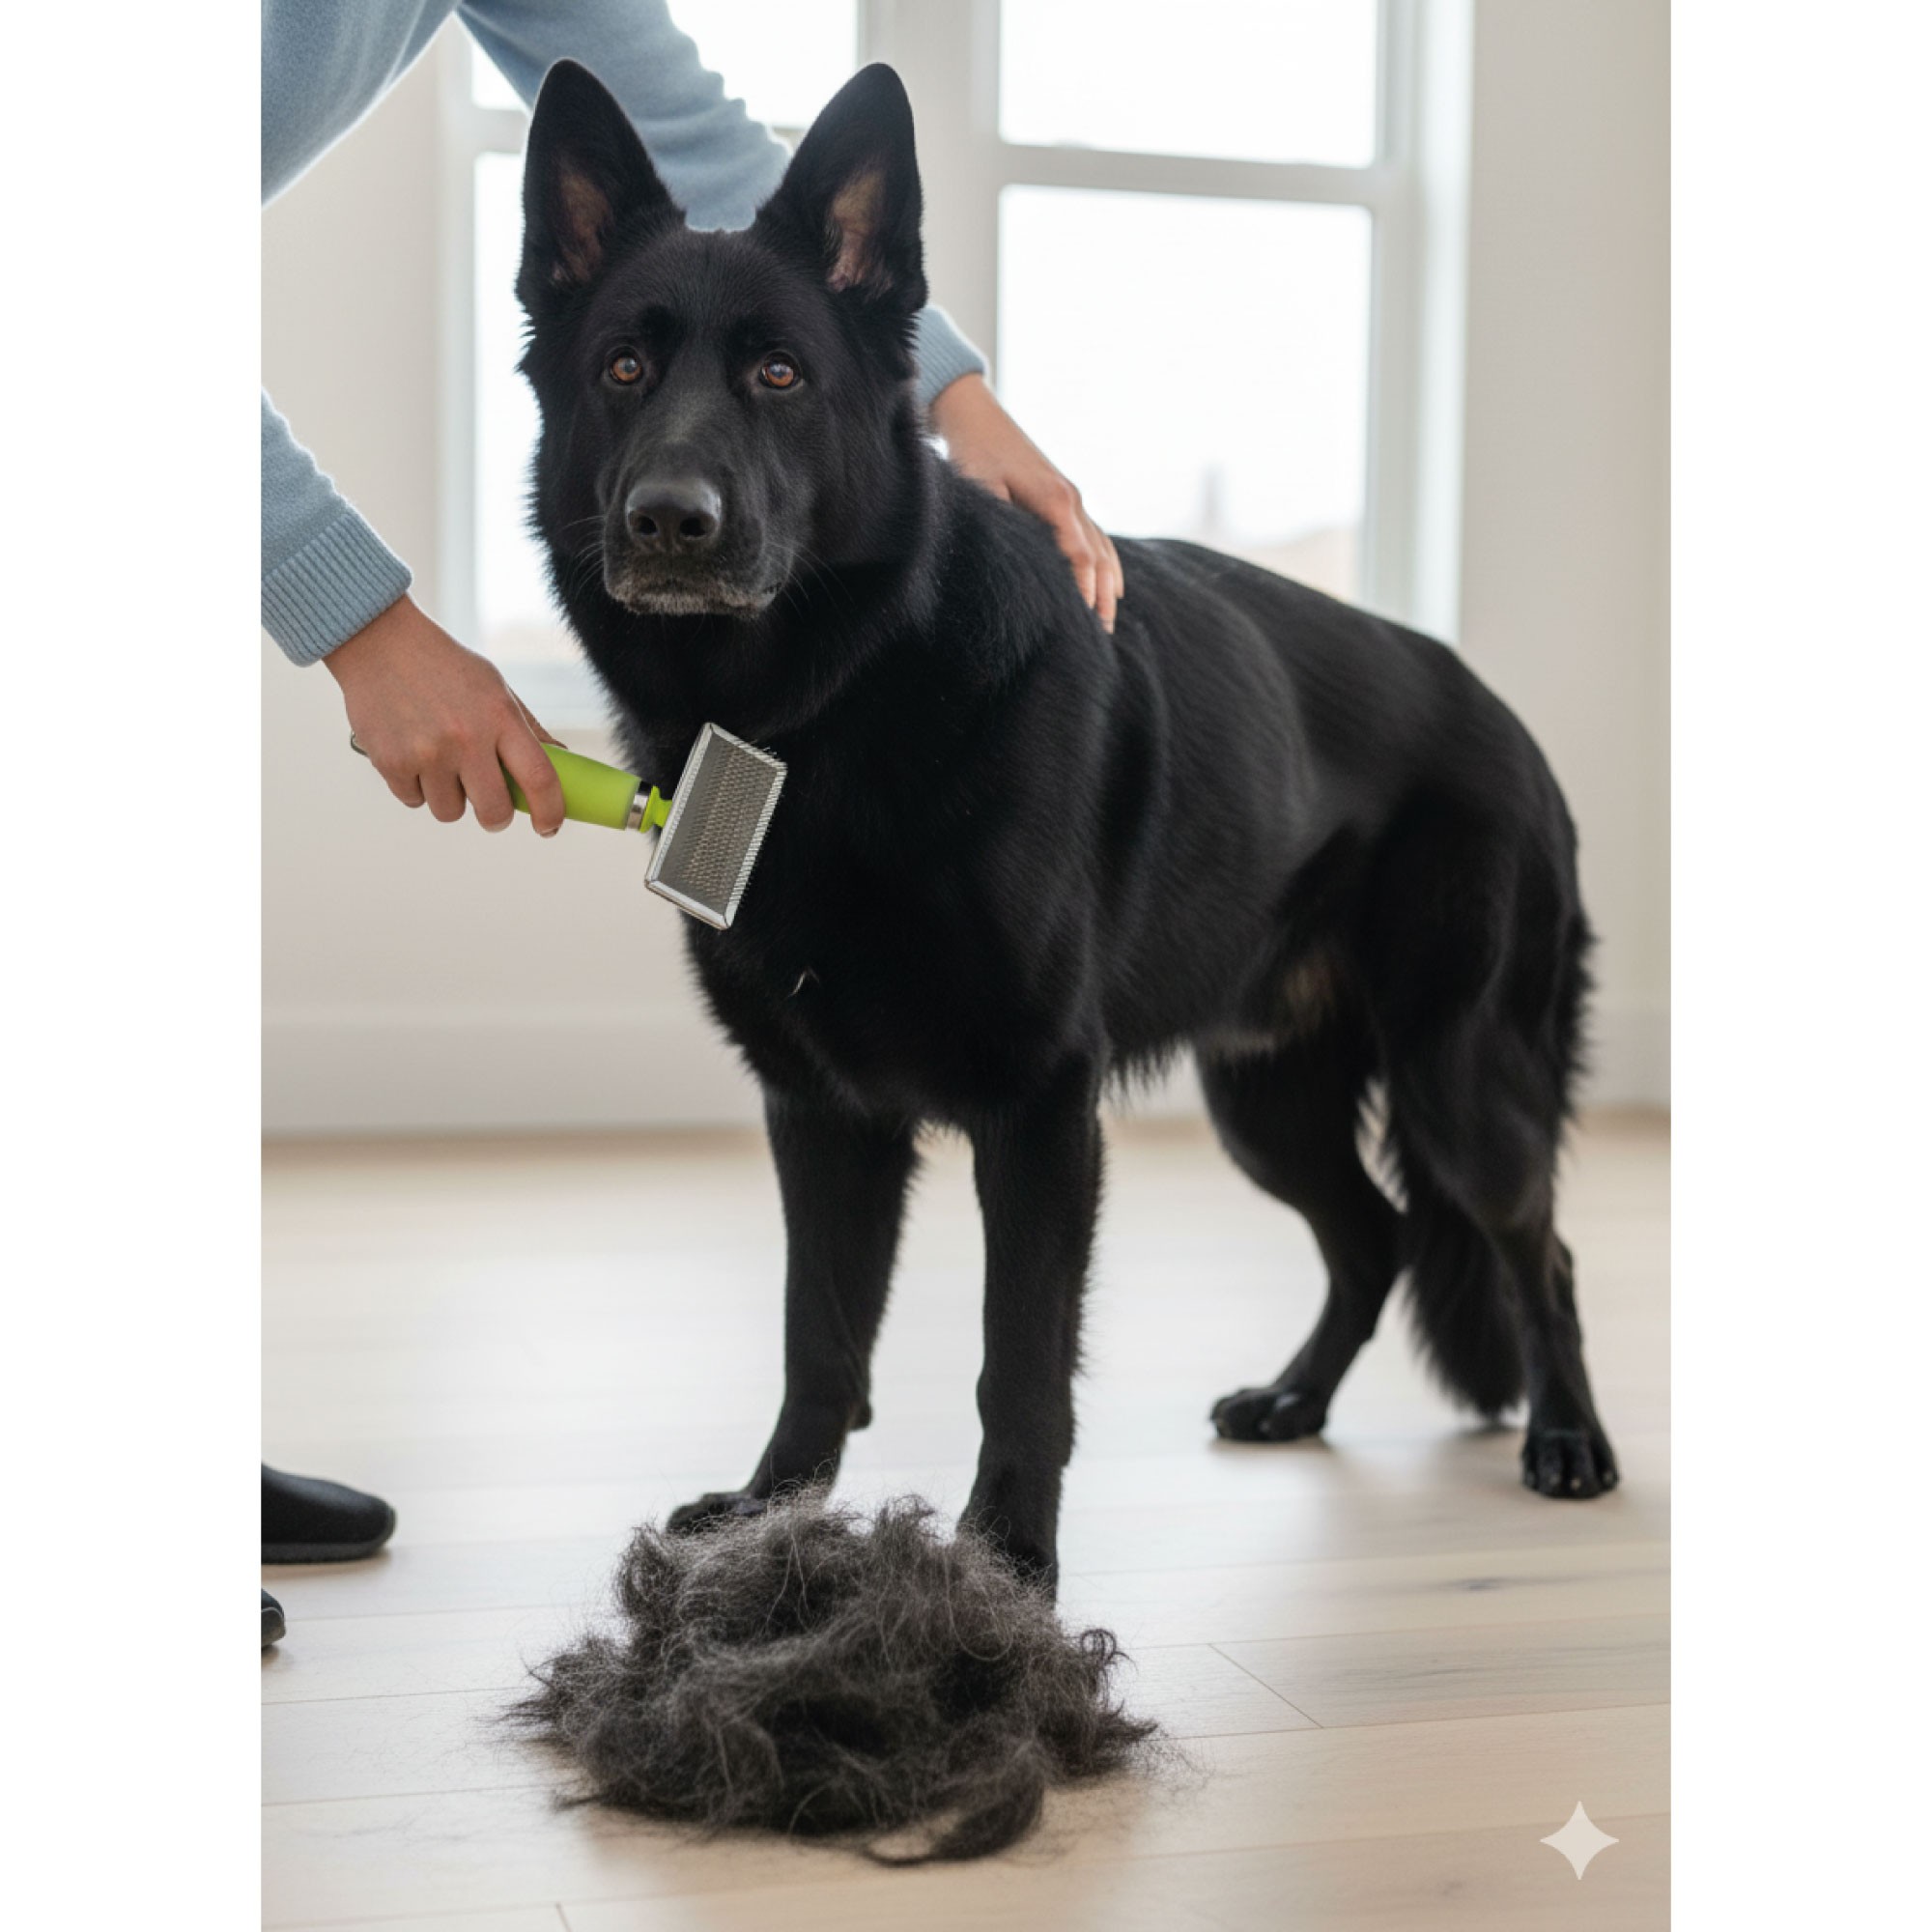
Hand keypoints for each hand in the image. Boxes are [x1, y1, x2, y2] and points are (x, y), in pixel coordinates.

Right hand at [325, 595, 565, 834]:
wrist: (379, 642)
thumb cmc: (445, 666)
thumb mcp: (495, 686)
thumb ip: (526, 728)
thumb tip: (563, 757)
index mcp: (500, 716)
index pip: (539, 779)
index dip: (550, 812)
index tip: (548, 826)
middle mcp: (465, 738)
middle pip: (494, 811)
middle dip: (495, 817)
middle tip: (491, 807)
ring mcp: (426, 752)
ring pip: (450, 812)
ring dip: (450, 798)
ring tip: (441, 764)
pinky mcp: (390, 762)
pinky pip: (414, 800)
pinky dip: (416, 787)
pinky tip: (412, 753)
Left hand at [929, 373, 1122, 631]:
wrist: (976, 415)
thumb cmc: (973, 451)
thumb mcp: (981, 486)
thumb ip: (1001, 520)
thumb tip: (1012, 558)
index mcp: (1055, 500)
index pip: (1080, 557)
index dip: (1084, 593)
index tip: (1085, 626)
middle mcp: (1072, 499)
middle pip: (1098, 558)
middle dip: (1101, 598)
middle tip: (1102, 635)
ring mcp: (1073, 497)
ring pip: (1103, 548)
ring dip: (1108, 585)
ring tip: (1108, 620)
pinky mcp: (1066, 496)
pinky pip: (1096, 536)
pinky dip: (1107, 564)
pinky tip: (1111, 587)